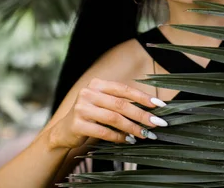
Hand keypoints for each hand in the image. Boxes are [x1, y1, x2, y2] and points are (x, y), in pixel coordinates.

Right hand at [49, 78, 167, 148]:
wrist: (64, 131)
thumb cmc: (91, 116)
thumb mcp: (104, 104)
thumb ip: (121, 102)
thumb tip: (151, 109)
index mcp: (97, 84)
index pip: (124, 89)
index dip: (143, 97)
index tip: (159, 105)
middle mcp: (88, 92)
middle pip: (121, 104)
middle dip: (141, 115)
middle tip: (156, 123)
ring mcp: (81, 108)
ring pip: (114, 118)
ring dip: (132, 128)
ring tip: (144, 134)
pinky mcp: (77, 124)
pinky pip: (103, 132)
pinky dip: (118, 137)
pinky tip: (128, 140)